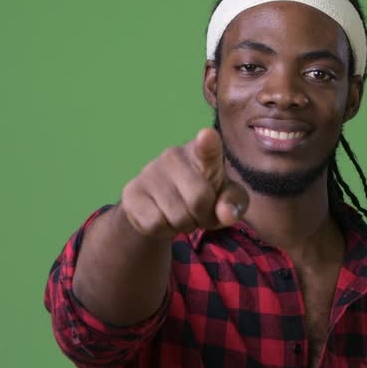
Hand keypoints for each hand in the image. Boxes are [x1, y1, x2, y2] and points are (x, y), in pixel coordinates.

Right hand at [120, 128, 249, 239]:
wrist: (162, 206)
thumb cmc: (204, 196)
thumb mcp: (227, 198)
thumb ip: (234, 203)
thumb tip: (227, 215)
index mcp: (203, 152)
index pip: (207, 146)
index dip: (207, 143)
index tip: (207, 136)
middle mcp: (174, 155)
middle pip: (198, 199)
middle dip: (203, 217)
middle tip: (199, 213)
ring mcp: (149, 171)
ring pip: (177, 217)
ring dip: (184, 226)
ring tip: (181, 215)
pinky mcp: (131, 192)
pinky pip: (155, 224)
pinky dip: (164, 231)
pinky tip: (163, 218)